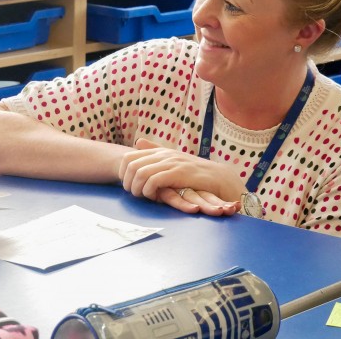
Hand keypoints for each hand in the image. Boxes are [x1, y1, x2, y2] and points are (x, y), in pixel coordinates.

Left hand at [119, 139, 238, 215]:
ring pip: (140, 173)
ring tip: (143, 196)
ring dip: (137, 188)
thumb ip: (156, 151)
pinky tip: (154, 197)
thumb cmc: (195, 173)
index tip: (128, 185)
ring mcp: (170, 162)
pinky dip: (149, 191)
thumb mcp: (173, 159)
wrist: (218, 178)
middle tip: (134, 194)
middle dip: (127, 182)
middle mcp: (163, 154)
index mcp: (159, 151)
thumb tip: (138, 142)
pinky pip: (154, 180)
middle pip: (130, 165)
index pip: (128, 157)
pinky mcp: (178, 173)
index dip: (122, 173)